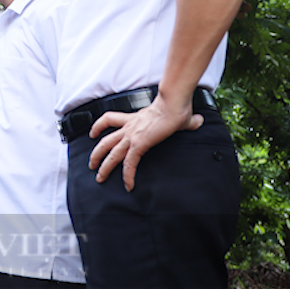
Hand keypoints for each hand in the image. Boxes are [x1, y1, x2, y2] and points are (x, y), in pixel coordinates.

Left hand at [88, 92, 203, 190]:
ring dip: (104, 166)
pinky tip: (128, 184)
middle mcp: (129, 127)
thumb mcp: (178, 115)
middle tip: (92, 164)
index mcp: (133, 118)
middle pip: (105, 141)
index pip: (110, 119)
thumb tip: (197, 120)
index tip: (93, 133)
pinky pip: (129, 163)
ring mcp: (132, 136)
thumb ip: (187, 120)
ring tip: (100, 177)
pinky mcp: (139, 144)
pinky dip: (127, 175)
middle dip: (97, 154)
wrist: (174, 104)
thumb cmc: (176, 107)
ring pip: (111, 153)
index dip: (99, 126)